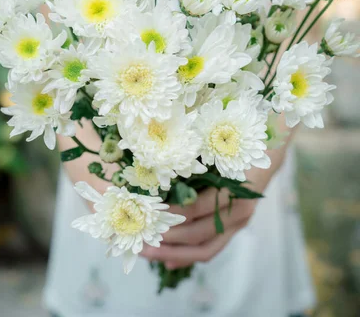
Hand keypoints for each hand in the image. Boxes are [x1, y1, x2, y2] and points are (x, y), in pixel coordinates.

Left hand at [140, 146, 291, 269]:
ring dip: (175, 255)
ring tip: (150, 255)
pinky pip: (211, 248)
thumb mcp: (216, 150)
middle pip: (198, 234)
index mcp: (233, 189)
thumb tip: (158, 171)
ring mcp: (238, 224)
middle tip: (142, 241)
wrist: (266, 155)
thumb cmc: (237, 147)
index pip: (196, 209)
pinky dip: (189, 256)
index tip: (148, 215)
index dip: (172, 214)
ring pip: (205, 248)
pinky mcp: (234, 229)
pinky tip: (169, 261)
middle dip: (168, 240)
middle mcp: (238, 211)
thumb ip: (194, 162)